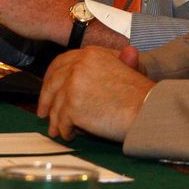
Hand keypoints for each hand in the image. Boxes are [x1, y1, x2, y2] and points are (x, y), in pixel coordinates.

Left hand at [37, 45, 153, 141]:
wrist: (146, 110)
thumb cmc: (140, 93)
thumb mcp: (127, 68)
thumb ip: (113, 62)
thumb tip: (115, 57)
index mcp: (91, 54)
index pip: (61, 63)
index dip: (51, 77)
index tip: (48, 90)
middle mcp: (79, 65)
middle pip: (52, 84)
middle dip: (46, 100)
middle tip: (43, 113)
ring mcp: (73, 85)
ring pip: (55, 106)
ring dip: (55, 120)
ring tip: (58, 130)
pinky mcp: (72, 106)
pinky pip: (61, 122)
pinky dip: (64, 130)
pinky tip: (70, 135)